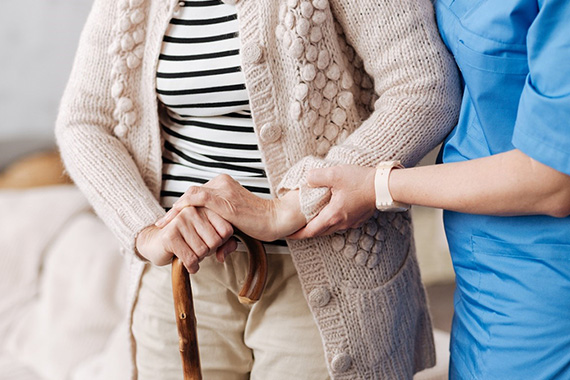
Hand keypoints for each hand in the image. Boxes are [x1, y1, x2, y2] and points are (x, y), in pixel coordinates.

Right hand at [136, 206, 235, 272]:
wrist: (155, 242)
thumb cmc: (186, 239)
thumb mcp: (209, 238)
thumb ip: (225, 244)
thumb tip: (223, 255)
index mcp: (205, 207)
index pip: (227, 230)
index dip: (221, 242)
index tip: (209, 242)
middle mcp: (193, 210)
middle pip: (215, 241)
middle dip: (209, 251)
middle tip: (198, 249)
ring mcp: (180, 221)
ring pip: (203, 251)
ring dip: (199, 259)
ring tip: (191, 253)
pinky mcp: (170, 235)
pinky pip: (190, 259)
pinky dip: (192, 266)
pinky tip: (188, 264)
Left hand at [155, 174, 305, 241]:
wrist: (276, 219)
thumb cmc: (260, 224)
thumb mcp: (236, 225)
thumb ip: (224, 232)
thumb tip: (219, 254)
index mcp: (224, 184)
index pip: (197, 194)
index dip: (182, 207)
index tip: (170, 220)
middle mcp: (221, 183)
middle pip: (191, 194)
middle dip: (175, 210)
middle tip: (162, 223)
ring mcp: (222, 189)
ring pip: (191, 196)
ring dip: (175, 211)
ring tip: (163, 224)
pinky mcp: (224, 200)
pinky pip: (197, 199)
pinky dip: (183, 207)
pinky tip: (174, 218)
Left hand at [289, 165, 375, 238]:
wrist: (384, 186)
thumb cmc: (361, 181)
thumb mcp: (335, 174)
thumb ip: (317, 177)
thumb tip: (307, 179)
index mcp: (333, 215)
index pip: (310, 231)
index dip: (297, 234)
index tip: (288, 235)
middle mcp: (342, 223)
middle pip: (319, 232)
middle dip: (307, 232)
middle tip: (296, 228)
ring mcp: (351, 222)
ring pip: (330, 228)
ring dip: (319, 226)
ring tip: (310, 220)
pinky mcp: (358, 218)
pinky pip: (340, 223)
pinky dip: (331, 221)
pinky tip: (329, 212)